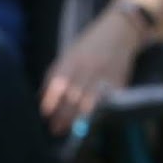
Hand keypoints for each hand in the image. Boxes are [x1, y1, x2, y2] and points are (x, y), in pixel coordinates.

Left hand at [40, 11, 141, 134]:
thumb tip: (42, 99)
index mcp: (72, 61)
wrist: (120, 32)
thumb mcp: (68, 55)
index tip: (46, 114)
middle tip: (56, 129)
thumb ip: (55, 76)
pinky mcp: (119, 82)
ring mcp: (105, 76)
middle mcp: (88, 69)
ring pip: (89, 104)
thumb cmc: (88, 46)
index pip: (58, 85)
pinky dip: (98, 112)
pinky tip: (91, 120)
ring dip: (78, 119)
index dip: (50, 102)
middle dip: (63, 117)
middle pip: (73, 99)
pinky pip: (107, 102)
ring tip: (70, 128)